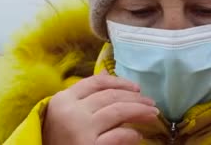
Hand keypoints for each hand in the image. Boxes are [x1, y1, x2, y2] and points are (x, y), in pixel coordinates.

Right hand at [42, 72, 158, 144]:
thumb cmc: (57, 139)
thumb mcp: (64, 113)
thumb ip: (83, 96)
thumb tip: (109, 73)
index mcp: (63, 99)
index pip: (96, 82)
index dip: (120, 82)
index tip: (137, 88)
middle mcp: (72, 112)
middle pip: (111, 96)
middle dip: (136, 98)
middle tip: (151, 103)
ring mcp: (81, 130)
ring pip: (118, 111)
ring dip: (140, 111)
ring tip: (152, 114)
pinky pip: (118, 135)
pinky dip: (131, 134)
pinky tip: (138, 135)